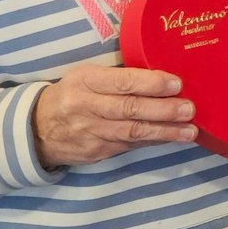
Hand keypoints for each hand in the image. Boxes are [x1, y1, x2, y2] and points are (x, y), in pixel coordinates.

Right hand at [32, 63, 196, 168]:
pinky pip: (130, 145)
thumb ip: (116, 77)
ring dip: (165, 132)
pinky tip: (172, 138)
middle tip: (189, 109)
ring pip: (132, 132)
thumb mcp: (85, 76)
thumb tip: (161, 78)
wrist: (37, 130)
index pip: (122, 82)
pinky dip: (153, 141)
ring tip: (190, 131)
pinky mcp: (97, 152)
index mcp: (84, 81)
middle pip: (129, 109)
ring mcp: (91, 133)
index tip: (176, 84)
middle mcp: (86, 107)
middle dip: (163, 110)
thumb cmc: (72, 94)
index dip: (151, 84)